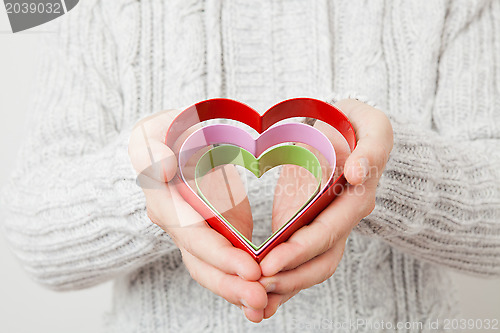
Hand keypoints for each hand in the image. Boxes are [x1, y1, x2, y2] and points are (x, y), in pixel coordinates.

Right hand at [128, 110, 267, 321]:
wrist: (174, 147)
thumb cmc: (165, 134)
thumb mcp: (153, 132)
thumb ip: (152, 149)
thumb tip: (164, 169)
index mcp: (164, 201)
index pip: (192, 234)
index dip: (219, 254)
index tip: (250, 267)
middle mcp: (177, 226)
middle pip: (201, 263)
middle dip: (230, 284)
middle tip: (260, 298)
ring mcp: (194, 235)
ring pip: (212, 272)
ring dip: (236, 292)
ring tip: (264, 306)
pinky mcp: (212, 238)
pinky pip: (224, 267)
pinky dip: (241, 285)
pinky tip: (263, 300)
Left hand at [259, 99, 393, 318]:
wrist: (346, 129)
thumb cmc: (354, 124)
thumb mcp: (371, 125)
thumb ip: (372, 148)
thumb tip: (357, 174)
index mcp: (357, 196)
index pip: (329, 230)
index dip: (301, 249)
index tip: (270, 263)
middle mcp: (345, 218)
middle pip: (321, 258)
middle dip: (289, 276)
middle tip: (255, 288)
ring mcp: (330, 227)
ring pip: (313, 267)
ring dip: (286, 288)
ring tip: (254, 304)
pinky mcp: (314, 229)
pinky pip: (302, 261)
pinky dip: (284, 284)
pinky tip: (261, 302)